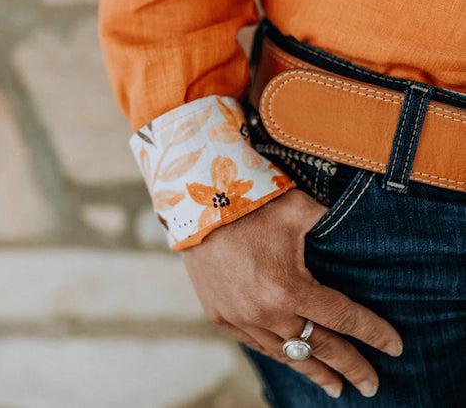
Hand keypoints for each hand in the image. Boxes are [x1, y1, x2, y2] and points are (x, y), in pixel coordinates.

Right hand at [181, 188, 402, 398]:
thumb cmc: (250, 205)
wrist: (196, 207)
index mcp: (289, 288)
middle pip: (318, 346)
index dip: (372, 333)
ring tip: (334, 386)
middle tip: (371, 385)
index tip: (394, 346)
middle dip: (350, 367)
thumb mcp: (297, 209)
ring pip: (286, 353)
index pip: (343, 318)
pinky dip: (278, 353)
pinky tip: (290, 358)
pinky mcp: (220, 315)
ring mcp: (240, 317)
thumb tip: (345, 222)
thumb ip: (326, 222)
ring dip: (313, 369)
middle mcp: (265, 312)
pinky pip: (256, 344)